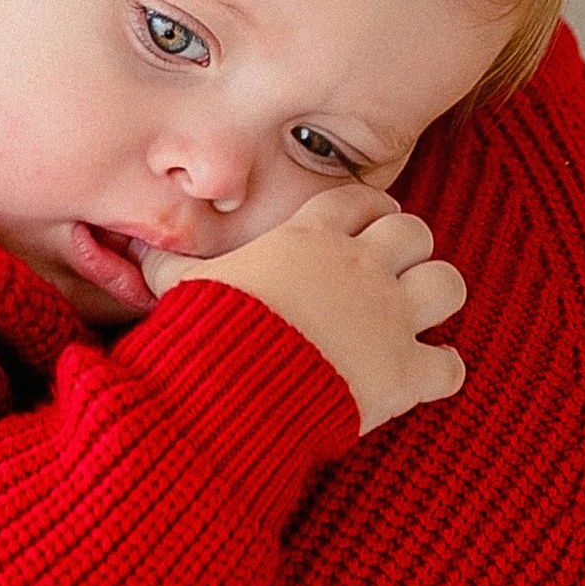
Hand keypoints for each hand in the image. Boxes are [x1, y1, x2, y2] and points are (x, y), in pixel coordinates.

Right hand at [143, 184, 467, 433]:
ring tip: (420, 314)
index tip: (368, 221)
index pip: (358, 200)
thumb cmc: (207, 329)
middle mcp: (361, 267)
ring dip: (437, 298)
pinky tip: (424, 376)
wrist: (234, 386)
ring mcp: (390, 317)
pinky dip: (441, 370)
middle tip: (395, 268)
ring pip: (448, 283)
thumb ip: (168, 265)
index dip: (368, 209)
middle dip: (409, 248)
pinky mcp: (405, 372)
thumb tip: (135, 252)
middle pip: (415, 231)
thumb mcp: (182, 286)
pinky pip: (449, 363)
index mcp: (311, 238)